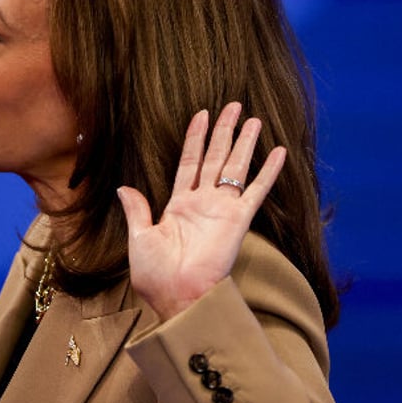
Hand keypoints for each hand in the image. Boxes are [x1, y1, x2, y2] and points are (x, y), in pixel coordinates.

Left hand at [117, 102, 285, 320]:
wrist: (177, 296)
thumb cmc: (156, 275)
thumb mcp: (139, 238)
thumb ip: (138, 210)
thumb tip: (123, 187)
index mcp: (179, 205)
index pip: (189, 162)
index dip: (195, 138)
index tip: (201, 114)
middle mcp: (203, 203)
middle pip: (215, 157)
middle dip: (224, 131)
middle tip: (233, 106)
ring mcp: (222, 210)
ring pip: (235, 167)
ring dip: (244, 143)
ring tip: (253, 119)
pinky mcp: (238, 221)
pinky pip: (256, 191)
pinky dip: (268, 172)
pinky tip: (279, 152)